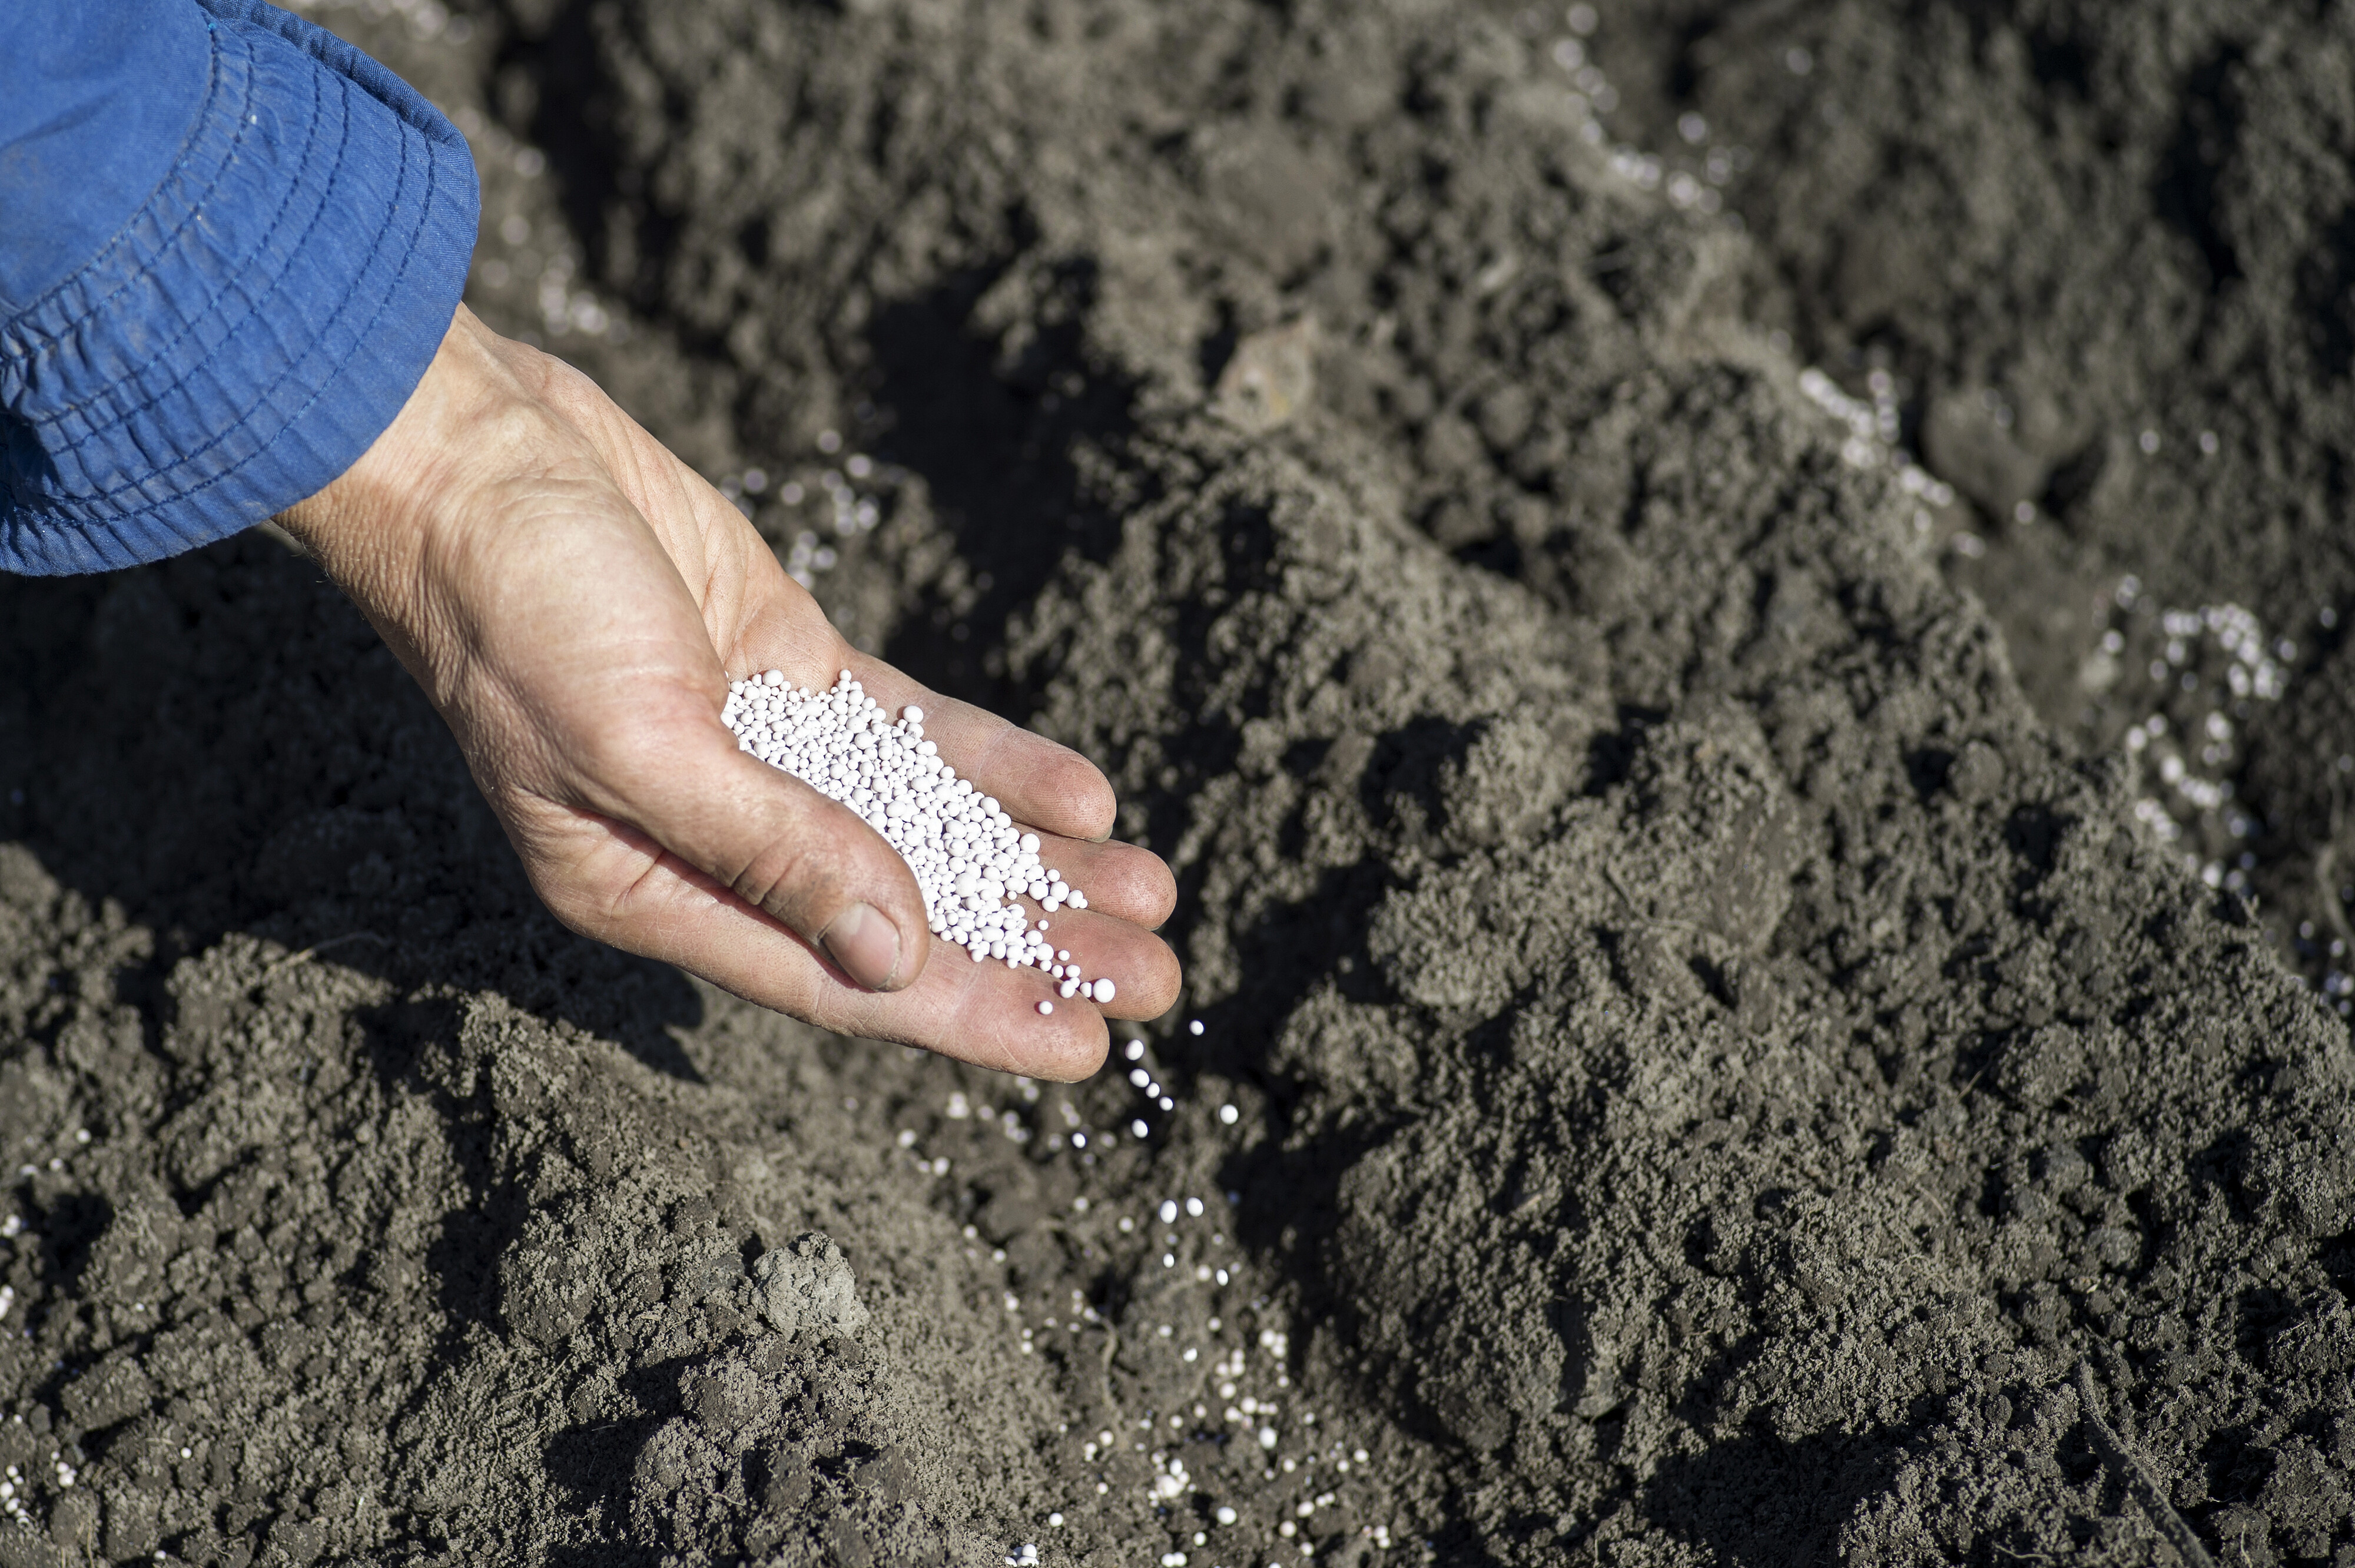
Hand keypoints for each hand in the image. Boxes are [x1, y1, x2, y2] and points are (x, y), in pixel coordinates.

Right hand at [277, 306, 1178, 1078]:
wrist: (471, 454)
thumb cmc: (516, 610)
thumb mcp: (639, 742)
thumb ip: (771, 848)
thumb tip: (894, 953)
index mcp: (654, 890)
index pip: (841, 981)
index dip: (969, 1015)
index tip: (1082, 1046)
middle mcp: (717, 838)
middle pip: (904, 915)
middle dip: (1032, 948)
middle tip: (1158, 982)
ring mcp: (763, 749)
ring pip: (925, 828)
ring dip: (1035, 864)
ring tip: (1152, 896)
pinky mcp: (791, 665)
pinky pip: (914, 733)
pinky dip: (994, 765)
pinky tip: (1085, 795)